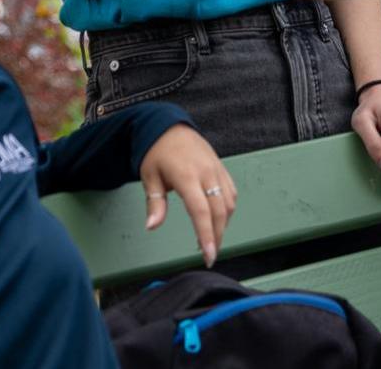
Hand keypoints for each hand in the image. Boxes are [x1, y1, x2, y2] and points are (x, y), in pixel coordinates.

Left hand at [140, 125, 237, 267]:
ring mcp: (216, 169)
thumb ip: (154, 204)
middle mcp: (206, 173)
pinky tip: (217, 219)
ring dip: (223, 224)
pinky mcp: (221, 168)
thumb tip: (151, 226)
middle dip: (217, 237)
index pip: (201, 212)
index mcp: (186, 176)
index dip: (207, 236)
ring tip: (211, 238)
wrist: (168, 126)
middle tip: (210, 255)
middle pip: (219, 211)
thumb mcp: (149, 177)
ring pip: (228, 203)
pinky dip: (227, 209)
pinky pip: (231, 192)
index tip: (209, 255)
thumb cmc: (156, 151)